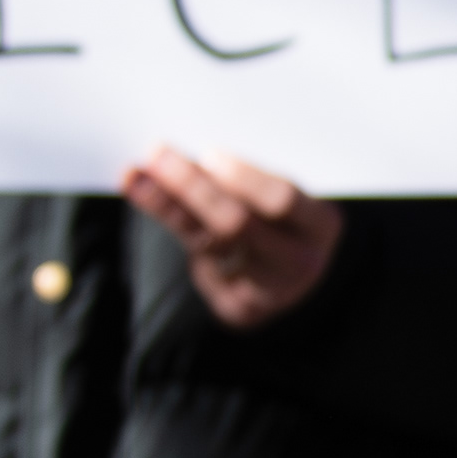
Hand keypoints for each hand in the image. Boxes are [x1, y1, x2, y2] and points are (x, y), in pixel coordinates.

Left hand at [121, 146, 344, 328]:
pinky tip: (142, 192)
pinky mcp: (237, 304)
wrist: (289, 278)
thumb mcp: (276, 198)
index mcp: (320, 226)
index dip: (242, 178)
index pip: (281, 200)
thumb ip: (239, 180)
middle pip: (239, 224)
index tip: (209, 155)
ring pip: (209, 240)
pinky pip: (194, 254)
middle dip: (194, 187)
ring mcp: (268, 287)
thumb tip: (182, 153)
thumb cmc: (284, 223)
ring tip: (136, 174)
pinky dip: (165, 217)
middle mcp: (300, 261)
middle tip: (158, 155)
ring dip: (167, 201)